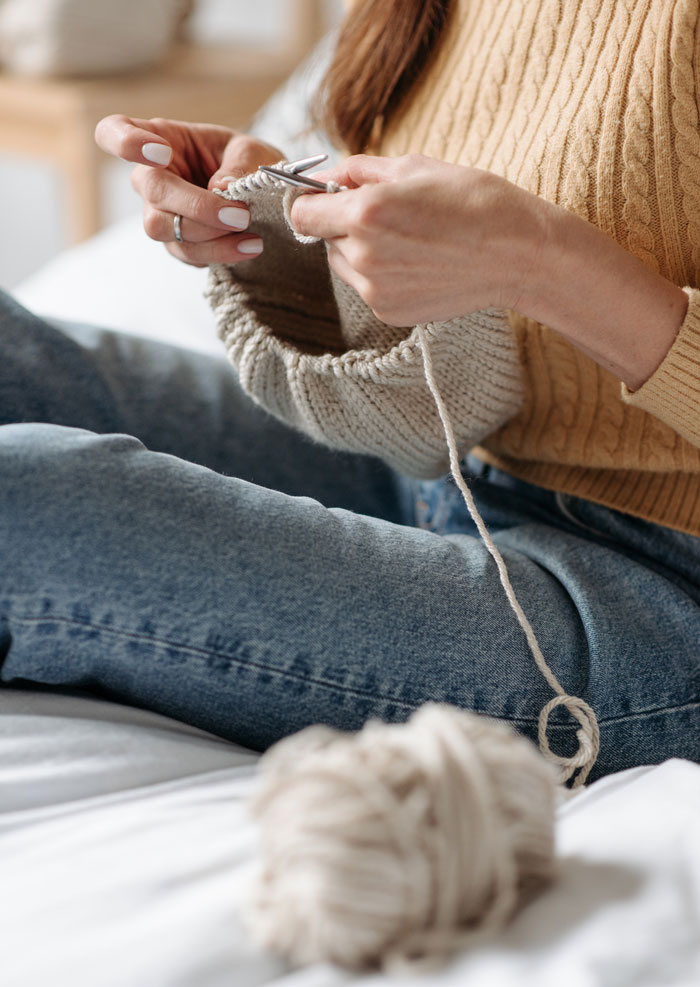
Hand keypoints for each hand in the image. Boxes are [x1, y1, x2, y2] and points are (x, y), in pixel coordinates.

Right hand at [94, 115, 282, 265]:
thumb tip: (222, 188)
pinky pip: (186, 253)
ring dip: (209, 236)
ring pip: (162, 228)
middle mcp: (150, 178)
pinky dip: (219, 253)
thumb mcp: (251, 152)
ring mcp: (158, 213)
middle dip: (198, 206)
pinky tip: (247, 246)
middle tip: (241, 215)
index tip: (160, 153)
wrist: (261, 198)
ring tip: (251, 236)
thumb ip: (239, 165)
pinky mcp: (174, 243)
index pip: (114, 132)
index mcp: (160, 138)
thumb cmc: (246, 163)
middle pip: (152, 190)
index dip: (126, 142)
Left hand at [290, 154, 548, 324]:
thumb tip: (330, 175)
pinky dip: (381, 274)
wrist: (518, 254)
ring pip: (344, 264)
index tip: (328, 197)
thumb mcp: (416, 167)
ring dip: (360, 249)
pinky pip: (366, 286)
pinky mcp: (389, 311)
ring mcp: (374, 289)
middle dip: (342, 224)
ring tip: (408, 239)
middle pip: (323, 239)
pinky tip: (418, 262)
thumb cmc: (474, 201)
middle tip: (388, 215)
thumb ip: (361, 170)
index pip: (301, 212)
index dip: (311, 201)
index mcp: (365, 213)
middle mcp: (363, 255)